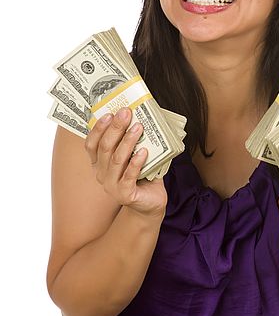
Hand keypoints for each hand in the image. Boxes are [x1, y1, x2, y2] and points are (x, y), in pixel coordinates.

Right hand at [84, 107, 167, 221]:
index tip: (109, 113)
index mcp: (99, 163)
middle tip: (126, 113)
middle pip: (105, 148)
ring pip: (116, 159)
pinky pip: (129, 176)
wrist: (150, 202)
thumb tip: (139, 116)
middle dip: (115, 128)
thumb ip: (132, 141)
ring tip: (138, 127)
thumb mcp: (134, 156)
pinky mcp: (124, 194)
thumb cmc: (143, 176)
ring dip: (127, 141)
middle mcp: (101, 174)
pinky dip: (136, 162)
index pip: (92, 144)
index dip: (98, 128)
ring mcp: (111, 186)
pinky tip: (144, 151)